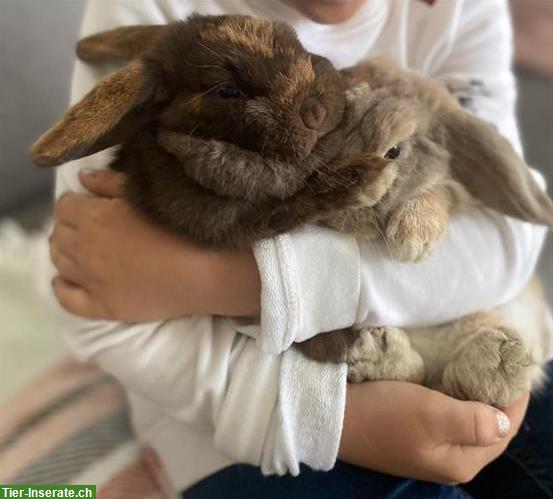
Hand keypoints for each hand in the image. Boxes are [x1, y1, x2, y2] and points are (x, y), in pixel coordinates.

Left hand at [50, 169, 260, 320]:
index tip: (89, 205)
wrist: (205, 271)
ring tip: (81, 249)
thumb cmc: (181, 227)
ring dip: (64, 252)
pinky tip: (65, 281)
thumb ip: (110, 182)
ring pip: (59, 262)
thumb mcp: (146, 194)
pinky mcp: (103, 306)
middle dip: (69, 227)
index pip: (64, 206)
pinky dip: (61, 288)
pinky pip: (68, 300)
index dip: (75, 203)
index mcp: (94, 217)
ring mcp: (92, 281)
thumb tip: (82, 178)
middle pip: (59, 233)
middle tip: (89, 227)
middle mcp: (85, 249)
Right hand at [339, 381, 528, 483]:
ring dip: (477, 397)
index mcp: (461, 461)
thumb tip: (504, 419)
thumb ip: (475, 421)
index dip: (515, 398)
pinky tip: (450, 380)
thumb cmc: (384, 413)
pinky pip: (448, 418)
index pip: (506, 430)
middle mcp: (449, 461)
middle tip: (498, 362)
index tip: (515, 365)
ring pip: (468, 422)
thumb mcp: (432, 414)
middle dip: (499, 397)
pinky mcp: (413, 436)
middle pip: (489, 428)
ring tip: (479, 367)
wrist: (334, 417)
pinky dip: (456, 398)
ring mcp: (430, 450)